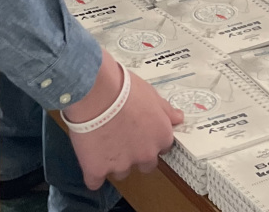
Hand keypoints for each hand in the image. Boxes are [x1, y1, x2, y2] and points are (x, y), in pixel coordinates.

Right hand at [65, 53, 182, 187]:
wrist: (96, 91)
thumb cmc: (125, 88)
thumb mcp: (151, 93)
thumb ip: (166, 110)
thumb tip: (179, 118)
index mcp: (161, 137)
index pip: (162, 148)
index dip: (150, 139)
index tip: (138, 131)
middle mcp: (145, 155)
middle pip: (144, 165)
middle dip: (135, 154)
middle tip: (121, 136)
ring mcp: (121, 165)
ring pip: (120, 172)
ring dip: (113, 161)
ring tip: (101, 140)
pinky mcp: (97, 170)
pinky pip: (95, 181)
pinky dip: (93, 173)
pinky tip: (89, 159)